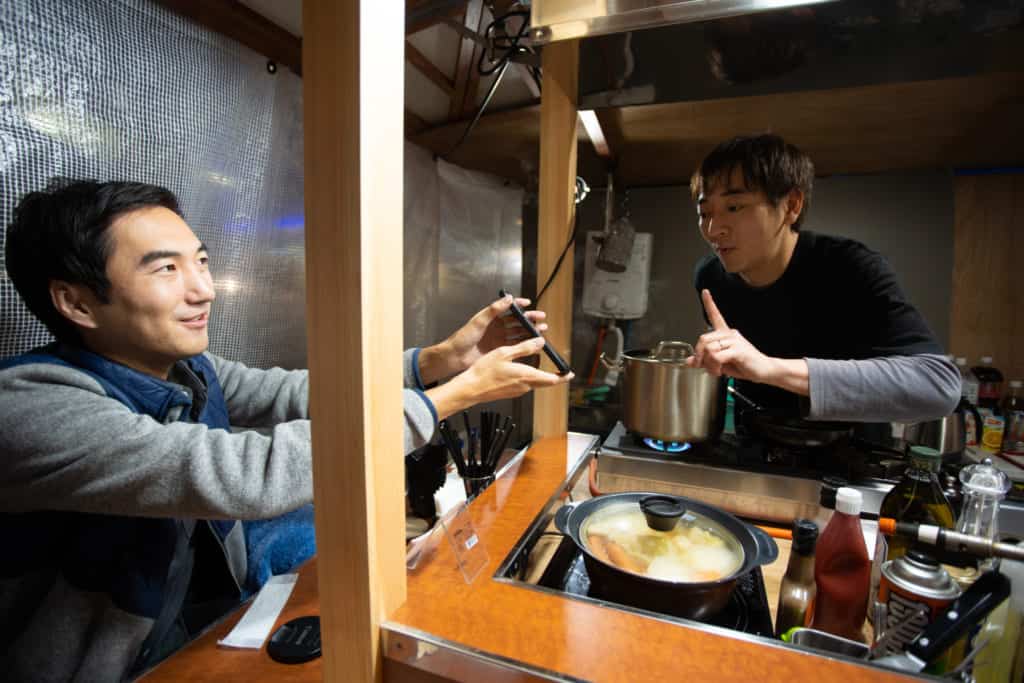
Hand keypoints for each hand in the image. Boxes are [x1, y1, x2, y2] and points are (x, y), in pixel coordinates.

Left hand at [419, 295, 547, 384]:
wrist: (455, 357)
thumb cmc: (463, 337)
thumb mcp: (479, 320)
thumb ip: (494, 309)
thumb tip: (508, 298)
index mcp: (491, 317)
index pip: (508, 308)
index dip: (518, 304)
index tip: (528, 303)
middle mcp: (497, 327)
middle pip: (517, 321)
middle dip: (529, 318)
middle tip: (541, 317)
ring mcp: (499, 339)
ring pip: (519, 333)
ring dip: (530, 330)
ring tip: (542, 329)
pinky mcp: (500, 350)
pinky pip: (515, 345)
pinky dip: (525, 344)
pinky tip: (533, 342)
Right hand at [426, 337, 572, 417]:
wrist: (471, 389)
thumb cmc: (485, 372)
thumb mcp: (505, 353)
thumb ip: (524, 348)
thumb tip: (539, 342)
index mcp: (526, 376)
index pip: (552, 379)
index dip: (563, 377)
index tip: (570, 373)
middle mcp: (524, 386)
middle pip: (545, 382)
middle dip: (553, 376)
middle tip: (559, 370)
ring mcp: (517, 391)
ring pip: (534, 382)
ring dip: (538, 374)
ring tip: (536, 362)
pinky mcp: (510, 392)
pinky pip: (524, 384)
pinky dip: (527, 376)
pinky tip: (519, 368)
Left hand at [687, 289, 808, 394]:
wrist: (764, 371)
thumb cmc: (744, 365)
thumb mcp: (720, 363)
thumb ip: (704, 360)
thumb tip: (689, 361)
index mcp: (726, 334)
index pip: (716, 315)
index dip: (709, 303)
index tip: (705, 292)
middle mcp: (730, 334)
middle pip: (703, 338)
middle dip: (699, 355)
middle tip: (702, 366)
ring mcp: (735, 341)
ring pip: (709, 349)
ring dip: (708, 364)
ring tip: (716, 370)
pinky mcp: (739, 350)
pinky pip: (717, 356)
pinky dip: (714, 367)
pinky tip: (720, 371)